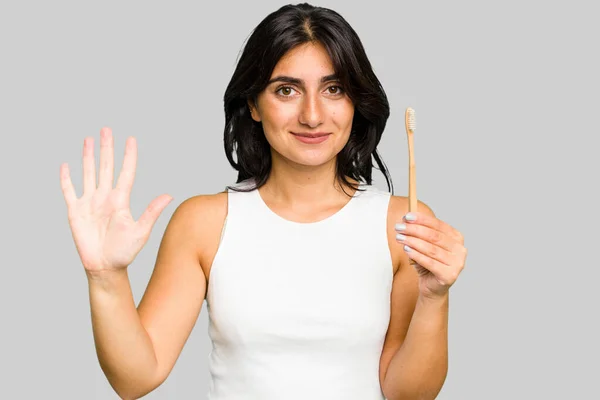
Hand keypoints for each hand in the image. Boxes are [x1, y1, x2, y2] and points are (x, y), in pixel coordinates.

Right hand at [60, 127, 172, 275]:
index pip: (125, 172)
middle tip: (107, 129)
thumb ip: (151, 212)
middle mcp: (105, 197)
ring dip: (88, 157)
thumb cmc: (125, 251)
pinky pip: (69, 192)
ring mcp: (90, 203)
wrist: (106, 267)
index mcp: (121, 200)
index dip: (128, 156)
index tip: (131, 139)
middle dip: (106, 148)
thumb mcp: (140, 230)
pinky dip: (66, 179)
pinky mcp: (75, 212)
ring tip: (88, 139)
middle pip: (106, 167)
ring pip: (88, 173)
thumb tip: (169, 195)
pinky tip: (66, 165)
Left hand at [395, 211, 466, 297]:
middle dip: (414, 230)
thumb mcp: (424, 245)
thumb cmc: (428, 264)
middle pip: (434, 236)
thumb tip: (406, 219)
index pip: (438, 225)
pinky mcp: (449, 275)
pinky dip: (416, 255)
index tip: (407, 216)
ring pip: (431, 249)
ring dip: (413, 241)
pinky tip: (406, 249)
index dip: (422, 219)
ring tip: (400, 238)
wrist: (432, 287)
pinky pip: (430, 262)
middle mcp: (460, 250)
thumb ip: (419, 233)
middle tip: (399, 227)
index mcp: (457, 238)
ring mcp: (457, 263)